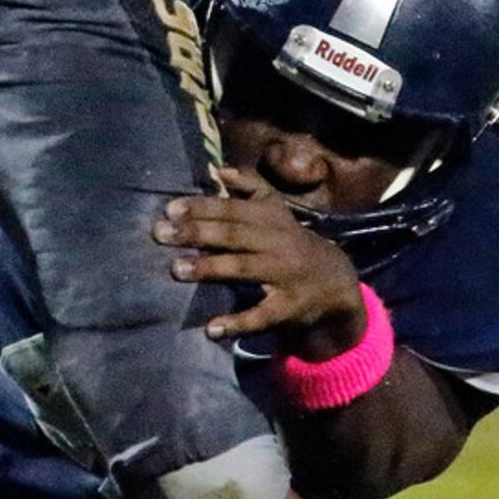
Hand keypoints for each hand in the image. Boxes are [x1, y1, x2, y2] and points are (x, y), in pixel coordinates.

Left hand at [154, 167, 365, 354]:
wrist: (338, 284)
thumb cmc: (293, 243)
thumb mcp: (278, 211)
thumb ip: (250, 188)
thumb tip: (218, 170)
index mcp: (273, 219)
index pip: (233, 209)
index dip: (202, 207)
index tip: (169, 209)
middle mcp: (279, 243)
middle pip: (234, 235)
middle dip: (196, 233)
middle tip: (160, 234)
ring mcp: (285, 276)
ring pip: (244, 269)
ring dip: (209, 268)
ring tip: (175, 269)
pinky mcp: (289, 308)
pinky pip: (261, 316)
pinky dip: (237, 323)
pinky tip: (211, 328)